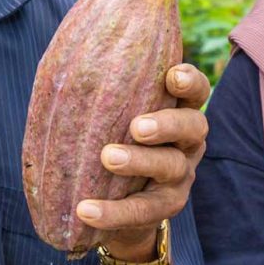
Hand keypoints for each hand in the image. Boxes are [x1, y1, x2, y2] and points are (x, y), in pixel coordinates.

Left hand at [75, 63, 210, 261]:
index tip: (172, 75)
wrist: (118, 204)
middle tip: (137, 126)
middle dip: (168, 124)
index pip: (196, 90)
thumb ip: (101, 90)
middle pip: (193, 126)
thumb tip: (67, 53)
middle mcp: (187, 142)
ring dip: (140, 161)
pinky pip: (143, 210)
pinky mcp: (166, 208)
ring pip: (172, 166)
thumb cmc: (109, 139)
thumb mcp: (111, 114)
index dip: (190, 81)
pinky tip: (86, 209)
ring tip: (108, 157)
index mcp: (178, 110)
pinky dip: (114, 211)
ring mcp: (181, 176)